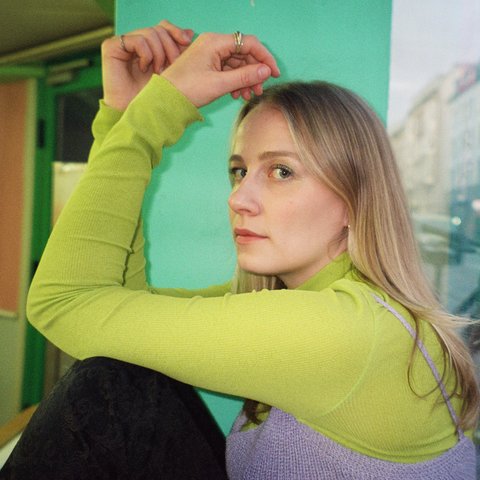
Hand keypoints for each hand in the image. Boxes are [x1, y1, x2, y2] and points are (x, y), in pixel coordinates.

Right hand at [101, 20, 193, 109]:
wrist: (135, 113)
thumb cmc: (153, 97)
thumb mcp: (171, 71)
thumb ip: (179, 52)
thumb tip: (190, 31)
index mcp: (148, 46)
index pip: (163, 27)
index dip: (175, 31)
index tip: (187, 42)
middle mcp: (134, 41)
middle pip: (159, 29)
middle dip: (170, 47)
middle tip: (173, 66)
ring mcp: (122, 43)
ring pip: (150, 33)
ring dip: (159, 54)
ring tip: (158, 72)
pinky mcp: (111, 46)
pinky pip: (138, 41)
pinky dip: (146, 55)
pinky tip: (144, 69)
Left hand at [162, 32, 280, 106]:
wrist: (165, 99)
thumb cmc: (187, 89)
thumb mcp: (219, 84)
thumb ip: (244, 76)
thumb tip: (266, 71)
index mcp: (215, 42)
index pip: (248, 43)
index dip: (264, 58)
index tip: (273, 73)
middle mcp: (213, 44)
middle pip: (244, 53)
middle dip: (254, 72)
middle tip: (259, 89)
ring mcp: (210, 55)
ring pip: (237, 63)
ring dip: (245, 79)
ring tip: (248, 95)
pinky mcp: (207, 65)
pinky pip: (228, 70)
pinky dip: (235, 81)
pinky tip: (237, 94)